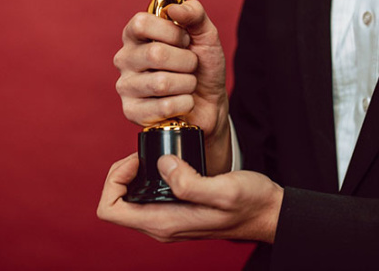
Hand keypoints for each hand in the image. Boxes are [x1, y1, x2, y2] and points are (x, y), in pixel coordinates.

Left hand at [97, 153, 282, 243]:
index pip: (111, 209)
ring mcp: (168, 218)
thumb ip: (189, 182)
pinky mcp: (177, 210)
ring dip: (135, 174)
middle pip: (117, 202)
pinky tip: (167, 160)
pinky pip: (148, 195)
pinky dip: (149, 175)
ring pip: (131, 198)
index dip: (115, 180)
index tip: (138, 160)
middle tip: (145, 153)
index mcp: (164, 223)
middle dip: (122, 174)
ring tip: (155, 154)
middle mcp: (161, 225)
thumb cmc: (250, 204)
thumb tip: (162, 164)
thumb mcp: (223, 190)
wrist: (268, 213)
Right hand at [113, 0, 230, 174]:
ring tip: (187, 84)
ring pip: (161, 83)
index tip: (185, 40)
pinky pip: (164, 107)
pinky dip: (185, 103)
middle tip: (191, 65)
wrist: (211, 103)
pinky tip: (182, 102)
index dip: (172, 32)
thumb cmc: (202, 66)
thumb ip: (194, 14)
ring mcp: (126, 86)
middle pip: (155, 54)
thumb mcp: (205, 34)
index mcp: (136, 35)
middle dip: (186, 61)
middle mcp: (125, 58)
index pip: (141, 23)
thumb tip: (175, 9)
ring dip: (187, 84)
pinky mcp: (131, 111)